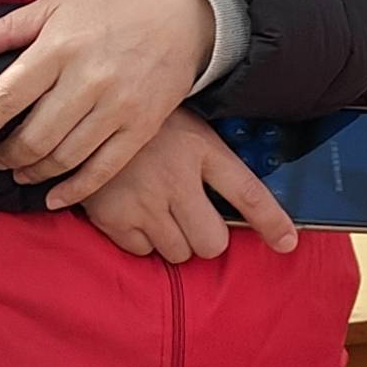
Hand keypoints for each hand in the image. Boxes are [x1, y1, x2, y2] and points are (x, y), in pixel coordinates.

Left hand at [0, 0, 213, 199]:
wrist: (179, 19)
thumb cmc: (107, 11)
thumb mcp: (55, 6)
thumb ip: (5, 29)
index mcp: (58, 48)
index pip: (6, 97)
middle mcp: (87, 80)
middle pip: (34, 137)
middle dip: (6, 155)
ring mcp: (117, 107)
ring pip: (64, 158)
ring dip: (34, 173)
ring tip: (20, 171)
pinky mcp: (141, 128)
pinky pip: (102, 170)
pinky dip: (73, 191)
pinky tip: (53, 196)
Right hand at [73, 111, 298, 265]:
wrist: (79, 113)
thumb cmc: (140, 124)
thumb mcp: (185, 125)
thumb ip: (212, 159)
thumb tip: (242, 201)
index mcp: (199, 148)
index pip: (247, 193)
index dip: (272, 222)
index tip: (287, 242)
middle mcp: (175, 178)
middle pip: (212, 242)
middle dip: (206, 237)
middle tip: (193, 219)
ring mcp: (143, 200)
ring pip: (179, 252)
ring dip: (174, 240)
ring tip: (159, 211)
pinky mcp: (113, 217)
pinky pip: (142, 251)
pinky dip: (141, 239)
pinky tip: (133, 212)